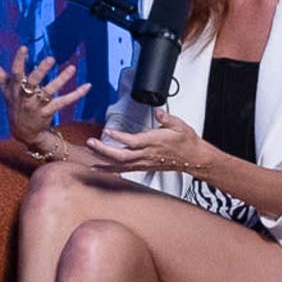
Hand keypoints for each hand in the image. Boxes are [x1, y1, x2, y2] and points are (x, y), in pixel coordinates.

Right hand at [0, 45, 88, 150]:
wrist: (23, 132)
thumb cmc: (14, 105)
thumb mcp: (5, 91)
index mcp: (15, 90)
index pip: (15, 74)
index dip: (19, 61)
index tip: (24, 48)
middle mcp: (25, 97)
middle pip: (33, 82)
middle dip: (41, 71)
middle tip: (51, 58)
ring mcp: (37, 106)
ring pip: (50, 92)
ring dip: (61, 80)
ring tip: (72, 68)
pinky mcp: (48, 113)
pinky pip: (64, 102)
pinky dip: (76, 94)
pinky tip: (87, 86)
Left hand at [87, 110, 207, 178]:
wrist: (193, 157)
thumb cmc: (186, 141)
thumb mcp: (180, 125)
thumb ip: (167, 118)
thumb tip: (159, 112)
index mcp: (154, 142)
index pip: (134, 141)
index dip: (120, 137)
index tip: (107, 131)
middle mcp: (147, 154)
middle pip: (122, 156)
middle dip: (104, 150)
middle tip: (90, 143)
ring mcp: (144, 162)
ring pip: (120, 165)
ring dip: (103, 161)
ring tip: (88, 155)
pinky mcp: (143, 166)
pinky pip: (124, 169)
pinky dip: (110, 169)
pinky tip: (99, 167)